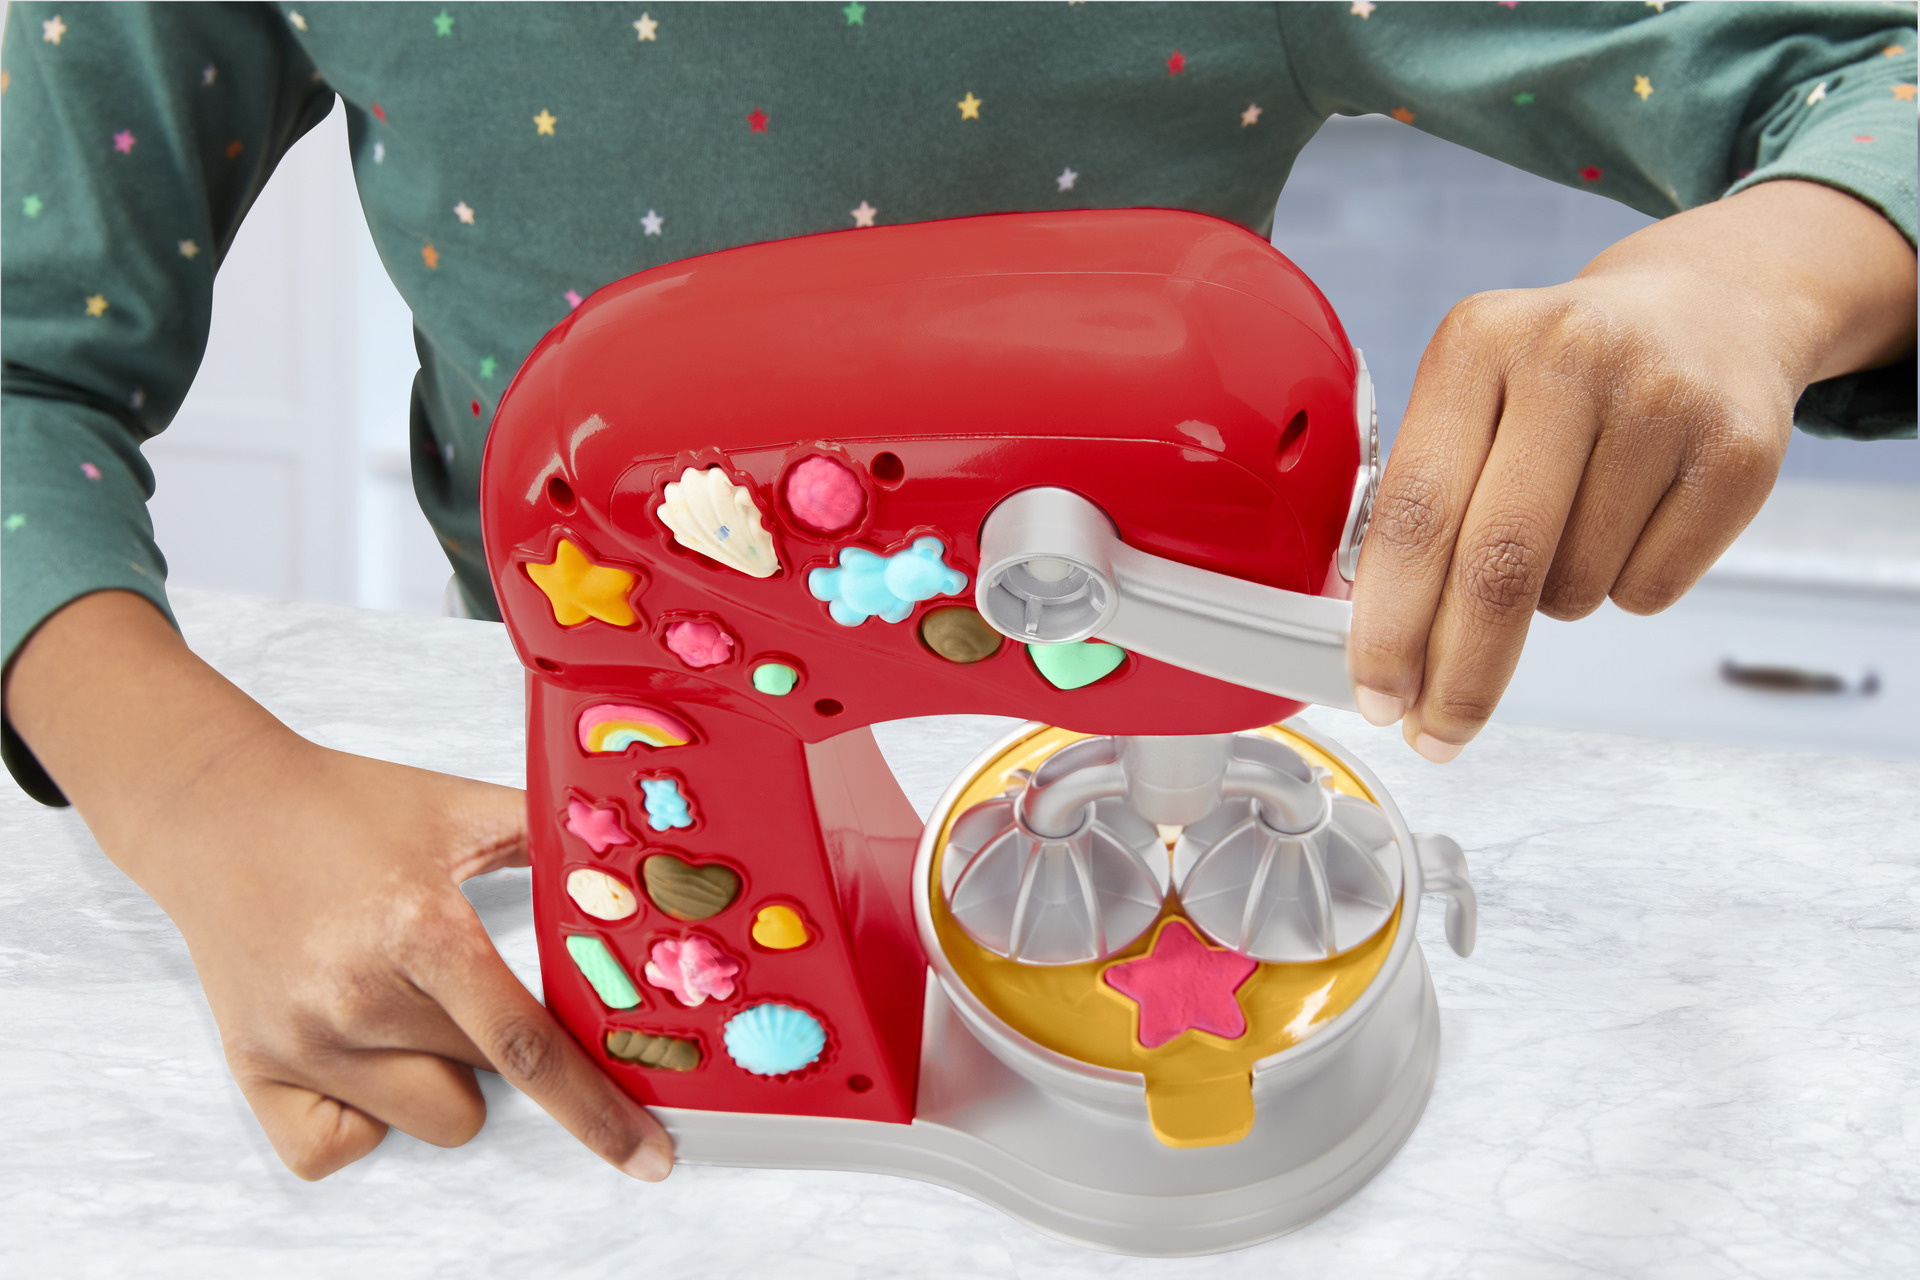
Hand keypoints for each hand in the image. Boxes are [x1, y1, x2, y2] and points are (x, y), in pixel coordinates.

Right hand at [4, 591, 673, 1180]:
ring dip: (443, 1077)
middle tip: (461, 976)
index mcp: (421, 928)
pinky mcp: (255, 1069)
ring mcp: (302, 1042)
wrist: (220, 808)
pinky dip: (368, 1117)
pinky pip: (340, 1150)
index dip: (596, 1108)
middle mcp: (358, 996)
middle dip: (501, 1040)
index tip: (650, 1154)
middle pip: (488, 1081)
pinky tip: (365, 1049)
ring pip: (433, 1120)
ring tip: (408, 1000)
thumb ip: (554, 841)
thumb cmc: (343, 806)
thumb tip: (642, 872)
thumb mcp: (461, 809)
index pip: (526, 1045)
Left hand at [1346, 180, 1915, 760]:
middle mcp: (1568, 358)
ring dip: (1551, 605)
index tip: (1376, 695)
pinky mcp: (1740, 450)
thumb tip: (1383, 642)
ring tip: (1568, 532)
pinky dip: (1623, 590)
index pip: (1415, 513)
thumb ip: (1426, 495)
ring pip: (1574, 588)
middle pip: (1496, 568)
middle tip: (1435, 733)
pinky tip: (1632, 520)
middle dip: (1458, 673)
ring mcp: (1663, 400)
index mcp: (1477, 342)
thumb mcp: (1475, 389)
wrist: (1714, 307)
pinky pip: (1650, 588)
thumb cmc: (1561, 376)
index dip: (1389, 624)